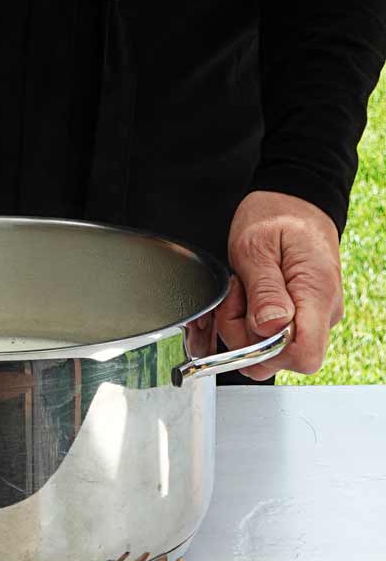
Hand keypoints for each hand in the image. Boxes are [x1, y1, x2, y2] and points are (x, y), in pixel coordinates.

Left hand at [215, 191, 343, 380]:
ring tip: (242, 291)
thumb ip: (264, 290)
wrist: (294, 201)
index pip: (304, 355)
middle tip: (237, 296)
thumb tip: (269, 328)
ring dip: (244, 329)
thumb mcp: (257, 245)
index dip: (267, 350)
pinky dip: (250, 325)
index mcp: (316, 294)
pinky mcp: (302, 317)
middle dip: (245, 336)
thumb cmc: (276, 216)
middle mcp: (322, 313)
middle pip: (282, 359)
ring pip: (273, 352)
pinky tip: (247, 299)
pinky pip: (272, 338)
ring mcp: (314, 317)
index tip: (246, 317)